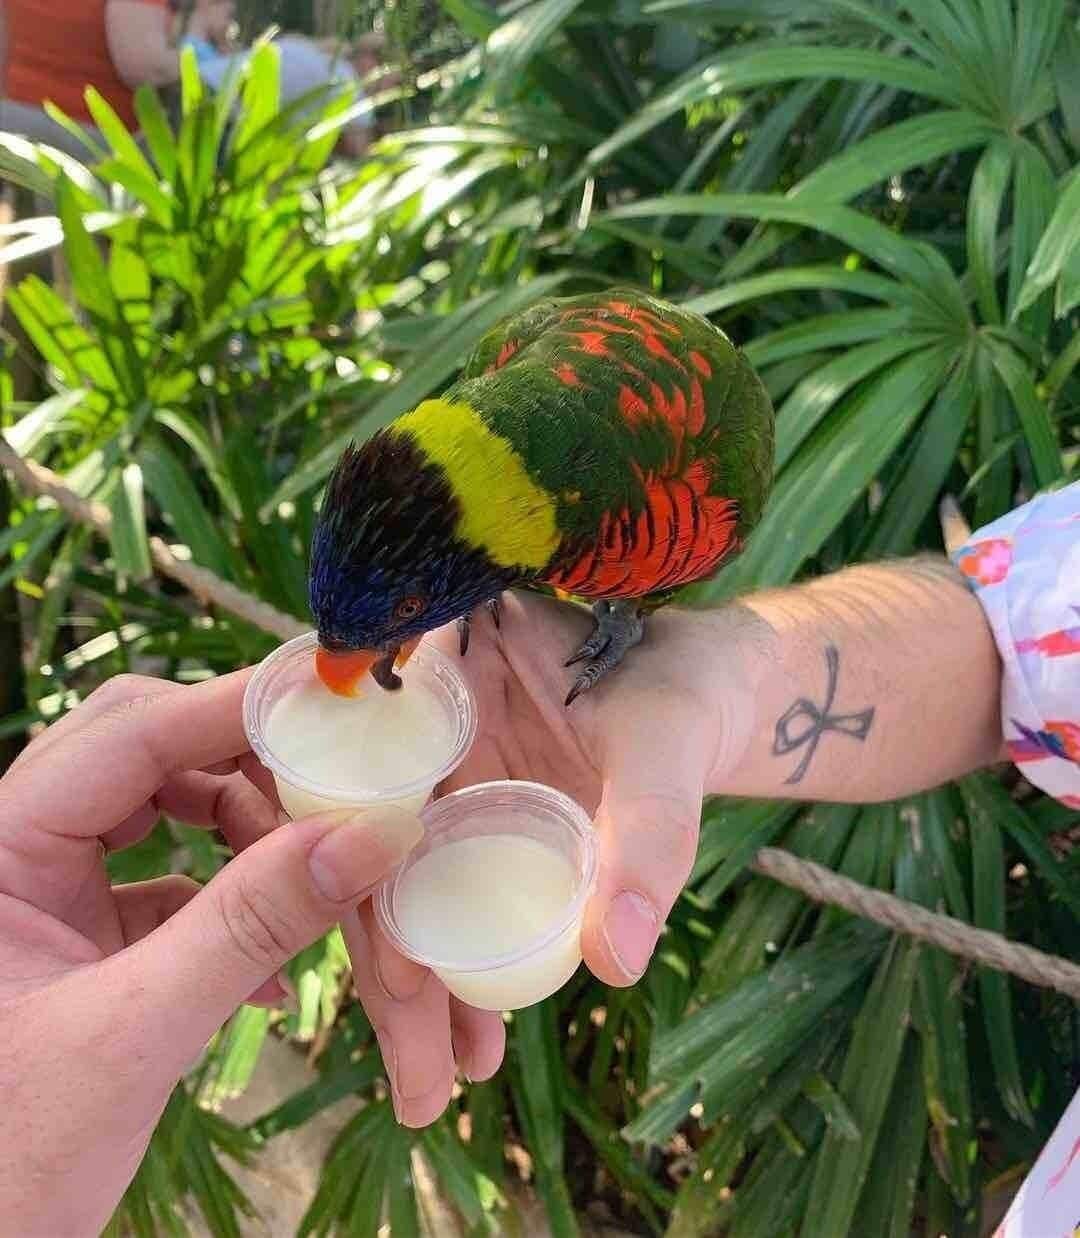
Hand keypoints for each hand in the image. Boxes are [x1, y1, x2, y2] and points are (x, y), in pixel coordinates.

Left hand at [0, 671, 442, 1235]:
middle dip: (247, 770)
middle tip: (332, 794)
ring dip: (249, 842)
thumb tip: (366, 837)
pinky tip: (272, 975)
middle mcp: (21, 848)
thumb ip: (250, 925)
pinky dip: (234, 906)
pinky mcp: (84, 936)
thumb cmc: (6, 1163)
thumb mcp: (135, 1036)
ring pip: (168, 809)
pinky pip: (173, 881)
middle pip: (150, 752)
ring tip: (310, 896)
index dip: (237, 710)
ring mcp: (51, 891)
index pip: (129, 734)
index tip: (335, 702)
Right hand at [368, 591, 745, 1120]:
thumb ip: (647, 836)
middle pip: (372, 850)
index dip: (371, 880)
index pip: (377, 779)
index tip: (403, 977)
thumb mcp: (667, 748)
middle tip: (421, 1085)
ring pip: (399, 887)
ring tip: (439, 1088)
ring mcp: (436, 776)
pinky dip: (452, 965)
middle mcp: (419, 722)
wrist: (710, 691)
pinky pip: (440, 895)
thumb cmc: (684, 688)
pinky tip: (473, 1037)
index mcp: (445, 669)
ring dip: (417, 988)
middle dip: (393, 969)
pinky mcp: (462, 818)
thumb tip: (614, 960)